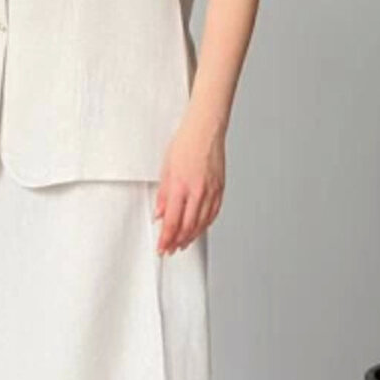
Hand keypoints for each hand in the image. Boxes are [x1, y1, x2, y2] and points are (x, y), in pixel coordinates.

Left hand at [154, 115, 224, 254]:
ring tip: (182, 244)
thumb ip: (163, 195)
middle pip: (187, 226)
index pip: (172, 222)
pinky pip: (213, 214)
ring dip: (191, 237)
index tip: (162, 247)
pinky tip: (199, 229)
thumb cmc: (186, 143)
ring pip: (201, 223)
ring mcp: (211, 191)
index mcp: (181, 186)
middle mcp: (198, 192)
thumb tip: (159, 213)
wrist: (206, 129)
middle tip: (170, 250)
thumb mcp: (166, 168)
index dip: (166, 239)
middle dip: (177, 242)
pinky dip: (205, 225)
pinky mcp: (220, 189)